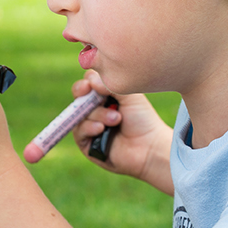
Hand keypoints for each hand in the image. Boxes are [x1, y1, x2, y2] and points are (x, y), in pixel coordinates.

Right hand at [71, 75, 173, 194]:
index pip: (88, 84)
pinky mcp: (87, 144)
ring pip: (80, 114)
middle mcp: (95, 110)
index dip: (86, 82)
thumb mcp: (129, 96)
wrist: (149, 146)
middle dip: (83, 93)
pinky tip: (101, 129)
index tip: (90, 83)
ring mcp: (90, 126)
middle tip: (88, 90)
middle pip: (78, 97)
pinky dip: (89, 127)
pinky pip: (79, 131)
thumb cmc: (142, 120)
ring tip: (116, 119)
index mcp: (105, 97)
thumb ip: (110, 85)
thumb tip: (90, 81)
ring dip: (97, 114)